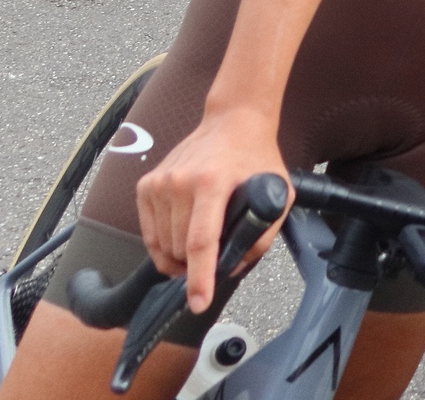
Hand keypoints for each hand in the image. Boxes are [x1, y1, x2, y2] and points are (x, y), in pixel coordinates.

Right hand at [134, 109, 289, 313]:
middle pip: (179, 249)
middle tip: (213, 262)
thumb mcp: (278, 194)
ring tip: (201, 246)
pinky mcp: (146, 185)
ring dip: (179, 257)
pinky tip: (182, 236)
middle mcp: (179, 182)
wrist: (232, 122)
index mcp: (213, 183)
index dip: (200, 277)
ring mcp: (159, 183)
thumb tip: (233, 268)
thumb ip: (262, 234)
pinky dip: (164, 244)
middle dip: (195, 267)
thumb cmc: (257, 158)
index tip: (199, 302)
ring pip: (161, 245)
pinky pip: (149, 232)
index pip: (201, 242)